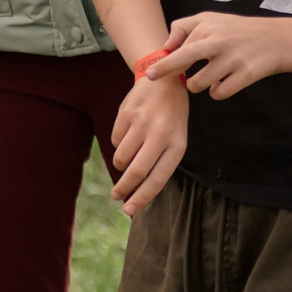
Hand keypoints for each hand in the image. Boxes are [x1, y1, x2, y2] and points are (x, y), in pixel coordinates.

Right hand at [107, 73, 190, 215]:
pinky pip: (115, 139)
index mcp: (176, 145)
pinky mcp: (126, 112)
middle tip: (116, 196)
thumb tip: (138, 189)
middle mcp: (160, 134)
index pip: (157, 179)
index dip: (142, 197)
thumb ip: (160, 162)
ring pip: (122, 156)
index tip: (129, 210)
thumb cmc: (171, 119)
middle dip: (124, 188)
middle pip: (136, 170)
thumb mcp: (176, 139)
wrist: (164, 81)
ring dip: (120, 165)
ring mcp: (141, 122)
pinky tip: (128, 135)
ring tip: (126, 160)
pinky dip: (118, 145)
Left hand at [150, 11, 291, 99]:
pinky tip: (220, 85)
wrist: (276, 39)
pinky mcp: (247, 75)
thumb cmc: (236, 30)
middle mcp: (219, 42)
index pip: (179, 47)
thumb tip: (165, 46)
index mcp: (208, 28)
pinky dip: (216, 93)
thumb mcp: (210, 19)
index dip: (165, 62)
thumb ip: (184, 27)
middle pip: (185, 57)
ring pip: (200, 83)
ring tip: (202, 80)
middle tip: (151, 78)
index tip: (151, 72)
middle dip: (166, 69)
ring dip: (196, 86)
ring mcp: (233, 59)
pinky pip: (220, 93)